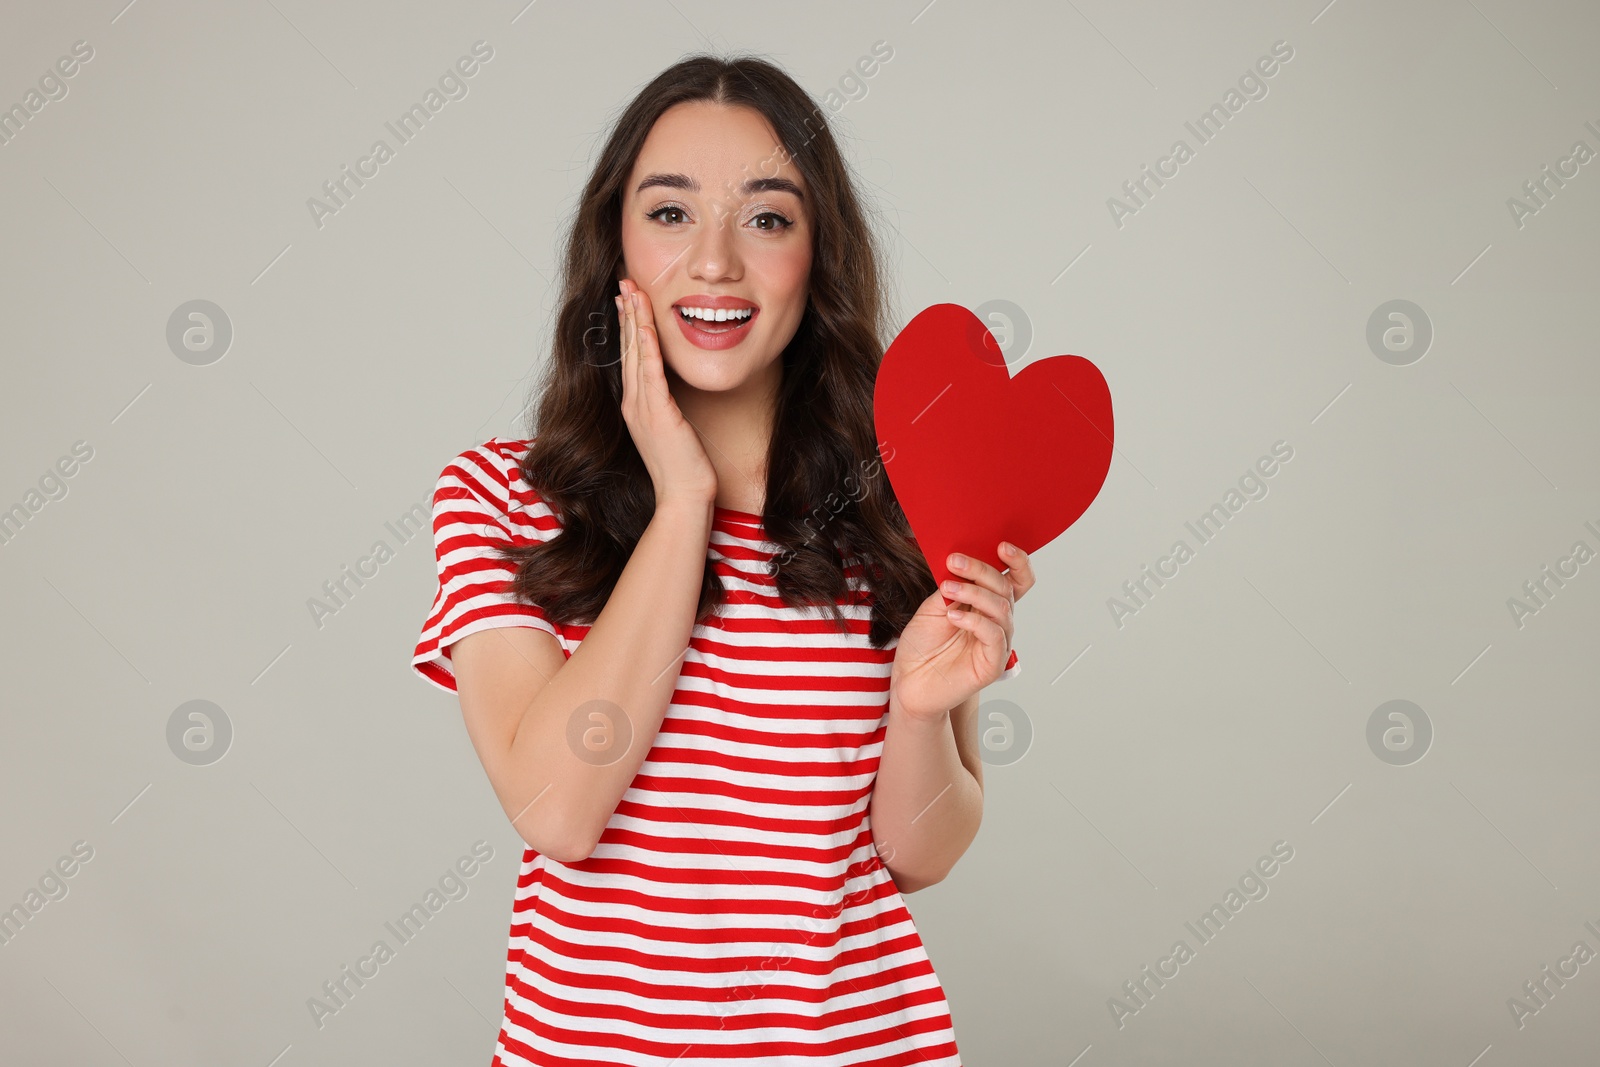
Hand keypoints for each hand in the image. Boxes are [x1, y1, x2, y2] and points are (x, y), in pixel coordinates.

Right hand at [616, 278, 717, 508]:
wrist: (683, 496)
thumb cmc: (683, 468)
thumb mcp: (673, 429)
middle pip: (627, 349)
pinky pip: (651, 374)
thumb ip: (668, 405)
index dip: (628, 325)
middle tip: (624, 283)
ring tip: (631, 291)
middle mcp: (634, 404)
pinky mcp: (658, 414)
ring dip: (633, 320)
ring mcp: (643, 408)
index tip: (628, 300)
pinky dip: (646, 347)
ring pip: (635, 354)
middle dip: (626, 313)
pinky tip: (644, 325)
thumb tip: (673, 388)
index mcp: (636, 406)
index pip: (630, 357)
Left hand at [889, 543, 1035, 720]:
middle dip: (981, 570)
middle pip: (1005, 588)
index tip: (1001, 545)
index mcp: (987, 606)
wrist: (908, 681)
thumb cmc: (922, 645)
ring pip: (1002, 609)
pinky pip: (994, 635)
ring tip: (948, 588)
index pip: (1015, 580)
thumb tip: (963, 562)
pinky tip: (953, 616)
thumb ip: (953, 586)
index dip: (1017, 562)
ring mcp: (997, 643)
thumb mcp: (934, 606)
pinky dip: (974, 620)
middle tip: (955, 561)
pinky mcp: (992, 664)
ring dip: (974, 593)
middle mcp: (997, 622)